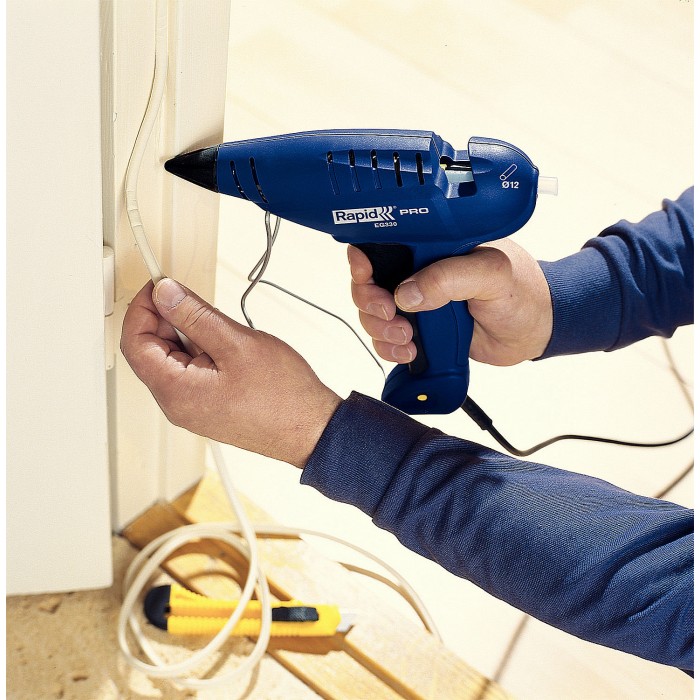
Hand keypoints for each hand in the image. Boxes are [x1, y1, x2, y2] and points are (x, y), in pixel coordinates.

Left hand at [120, 279, 341, 467]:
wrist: (311, 429)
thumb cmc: (283, 396)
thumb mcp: (236, 343)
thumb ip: (194, 316)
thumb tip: (165, 294)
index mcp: (175, 391)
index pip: (134, 342)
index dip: (143, 307)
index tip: (160, 285)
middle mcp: (177, 405)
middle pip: (149, 351)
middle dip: (164, 318)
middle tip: (191, 298)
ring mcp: (192, 408)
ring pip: (171, 360)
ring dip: (186, 334)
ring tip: (219, 327)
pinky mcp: (208, 407)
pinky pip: (189, 372)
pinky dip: (199, 350)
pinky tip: (224, 344)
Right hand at [348, 239, 552, 365]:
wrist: (536, 330)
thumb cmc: (522, 292)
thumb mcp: (491, 274)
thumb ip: (449, 278)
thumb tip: (406, 294)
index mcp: (432, 247)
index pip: (383, 243)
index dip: (364, 259)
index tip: (366, 275)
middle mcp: (419, 272)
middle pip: (369, 283)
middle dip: (370, 302)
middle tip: (389, 313)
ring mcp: (418, 303)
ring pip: (374, 315)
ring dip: (380, 329)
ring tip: (407, 339)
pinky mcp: (421, 331)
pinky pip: (388, 340)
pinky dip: (390, 349)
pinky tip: (409, 351)